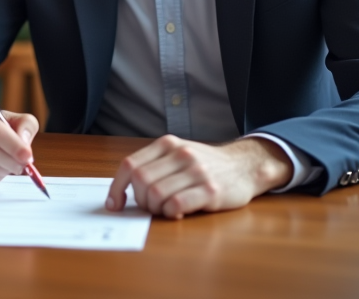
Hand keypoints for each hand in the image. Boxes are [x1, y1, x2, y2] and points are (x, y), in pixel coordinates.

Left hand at [106, 135, 293, 218]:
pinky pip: (177, 204)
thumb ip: (154, 166)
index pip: (130, 165)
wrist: (244, 166)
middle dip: (140, 201)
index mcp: (166, 144)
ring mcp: (196, 171)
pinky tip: (178, 213)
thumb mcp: (177, 155)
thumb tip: (124, 190)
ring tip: (166, 210)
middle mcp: (180, 154)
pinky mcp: (210, 190)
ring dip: (155, 209)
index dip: (116, 187)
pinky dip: (170, 213)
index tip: (114, 204)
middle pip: (141, 181)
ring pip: (156, 194)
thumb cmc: (205, 165)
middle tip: (151, 207)